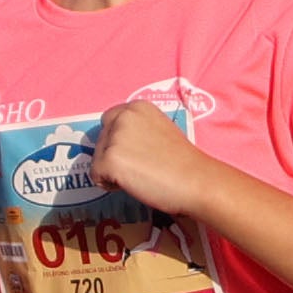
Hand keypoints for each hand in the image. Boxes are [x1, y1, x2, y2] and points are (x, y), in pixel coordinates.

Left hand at [90, 95, 225, 223]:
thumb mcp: (159, 131)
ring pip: (97, 159)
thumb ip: (136, 130)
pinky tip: (134, 183)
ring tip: (141, 175)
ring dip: (112, 172)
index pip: (109, 122)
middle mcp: (123, 116)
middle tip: (141, 167)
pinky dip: (109, 185)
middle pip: (100, 141)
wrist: (196, 181)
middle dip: (114, 157)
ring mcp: (115, 137)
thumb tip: (117, 145)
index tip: (137, 154)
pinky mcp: (110, 160)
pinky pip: (96, 176)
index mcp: (136, 107)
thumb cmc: (182, 162)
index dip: (119, 142)